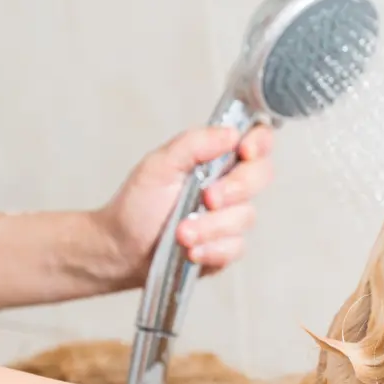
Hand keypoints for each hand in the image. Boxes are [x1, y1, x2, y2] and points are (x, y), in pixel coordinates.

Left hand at [96, 125, 273, 283]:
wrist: (121, 248)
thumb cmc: (138, 204)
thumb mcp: (158, 165)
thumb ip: (194, 144)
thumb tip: (231, 133)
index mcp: (216, 158)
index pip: (256, 140)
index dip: (260, 142)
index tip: (244, 151)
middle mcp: (230, 184)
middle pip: (261, 176)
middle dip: (235, 188)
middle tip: (207, 198)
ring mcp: (231, 217)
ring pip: (245, 216)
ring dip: (211, 226)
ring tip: (181, 233)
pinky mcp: (227, 247)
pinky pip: (236, 247)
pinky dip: (212, 249)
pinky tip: (191, 251)